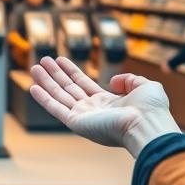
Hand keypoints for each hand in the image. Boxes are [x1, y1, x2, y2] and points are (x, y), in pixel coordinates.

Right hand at [29, 56, 180, 157]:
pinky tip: (33, 87)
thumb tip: (112, 80)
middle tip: (43, 60)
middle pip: (68, 89)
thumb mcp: (145, 86)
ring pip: (59, 96)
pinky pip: (56, 108)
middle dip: (55, 74)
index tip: (60, 59)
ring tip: (35, 67)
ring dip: (46, 81)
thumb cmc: (151, 110)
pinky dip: (43, 98)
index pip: (84, 84)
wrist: (148, 125)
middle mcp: (93, 111)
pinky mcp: (76, 123)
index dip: (71, 71)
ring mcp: (84, 117)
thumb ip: (130, 80)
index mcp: (108, 103)